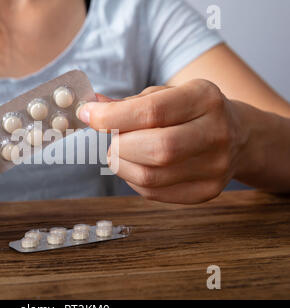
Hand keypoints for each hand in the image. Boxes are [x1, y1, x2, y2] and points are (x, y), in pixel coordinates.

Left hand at [79, 80, 248, 203]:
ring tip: (122, 151)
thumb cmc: (191, 112)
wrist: (237, 136)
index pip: (152, 111)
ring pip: (151, 177)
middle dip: (120, 145)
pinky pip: (154, 193)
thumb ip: (128, 103)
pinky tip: (138, 166)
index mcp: (204, 98)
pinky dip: (134, 180)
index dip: (111, 116)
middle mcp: (216, 133)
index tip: (88, 115)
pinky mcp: (207, 191)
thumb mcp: (166, 95)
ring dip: (122, 165)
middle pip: (156, 149)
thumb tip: (90, 108)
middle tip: (112, 139)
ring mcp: (215, 167)